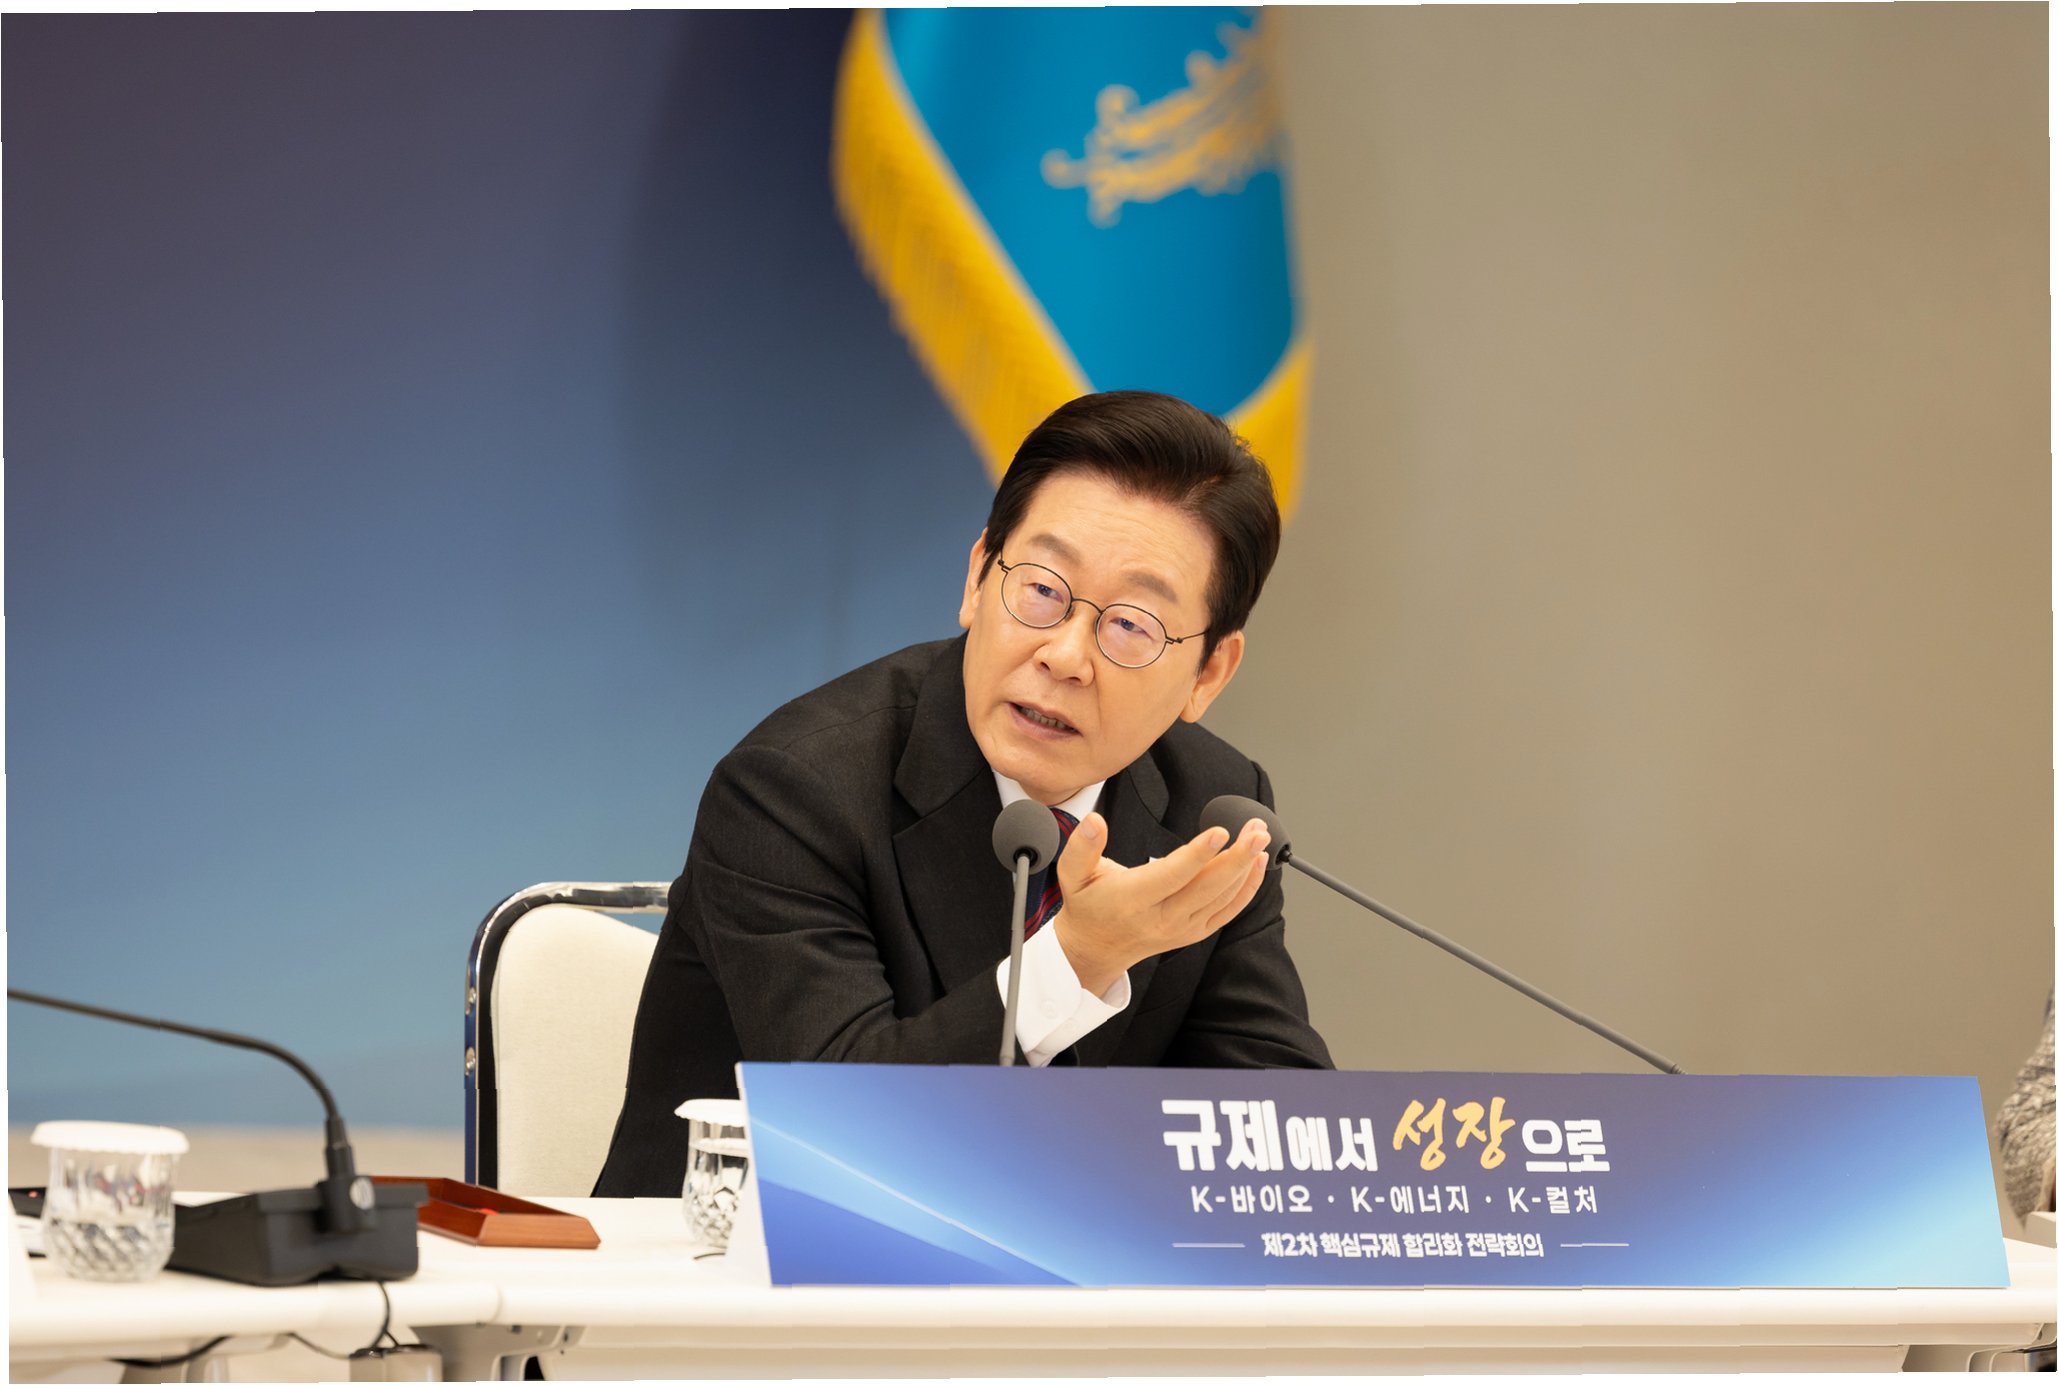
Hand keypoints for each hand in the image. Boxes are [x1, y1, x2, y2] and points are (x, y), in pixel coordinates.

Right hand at [1049, 812, 1271, 994]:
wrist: (1096, 949)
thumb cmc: (1088, 905)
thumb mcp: (1073, 875)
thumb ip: (1082, 846)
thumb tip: (1095, 822)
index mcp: (1133, 900)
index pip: (1172, 876)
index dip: (1198, 854)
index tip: (1220, 831)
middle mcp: (1162, 918)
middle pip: (1208, 887)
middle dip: (1237, 856)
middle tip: (1256, 829)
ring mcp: (1182, 927)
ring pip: (1223, 898)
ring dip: (1246, 865)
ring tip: (1259, 834)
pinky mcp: (1195, 931)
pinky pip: (1229, 911)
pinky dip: (1248, 887)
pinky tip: (1258, 862)